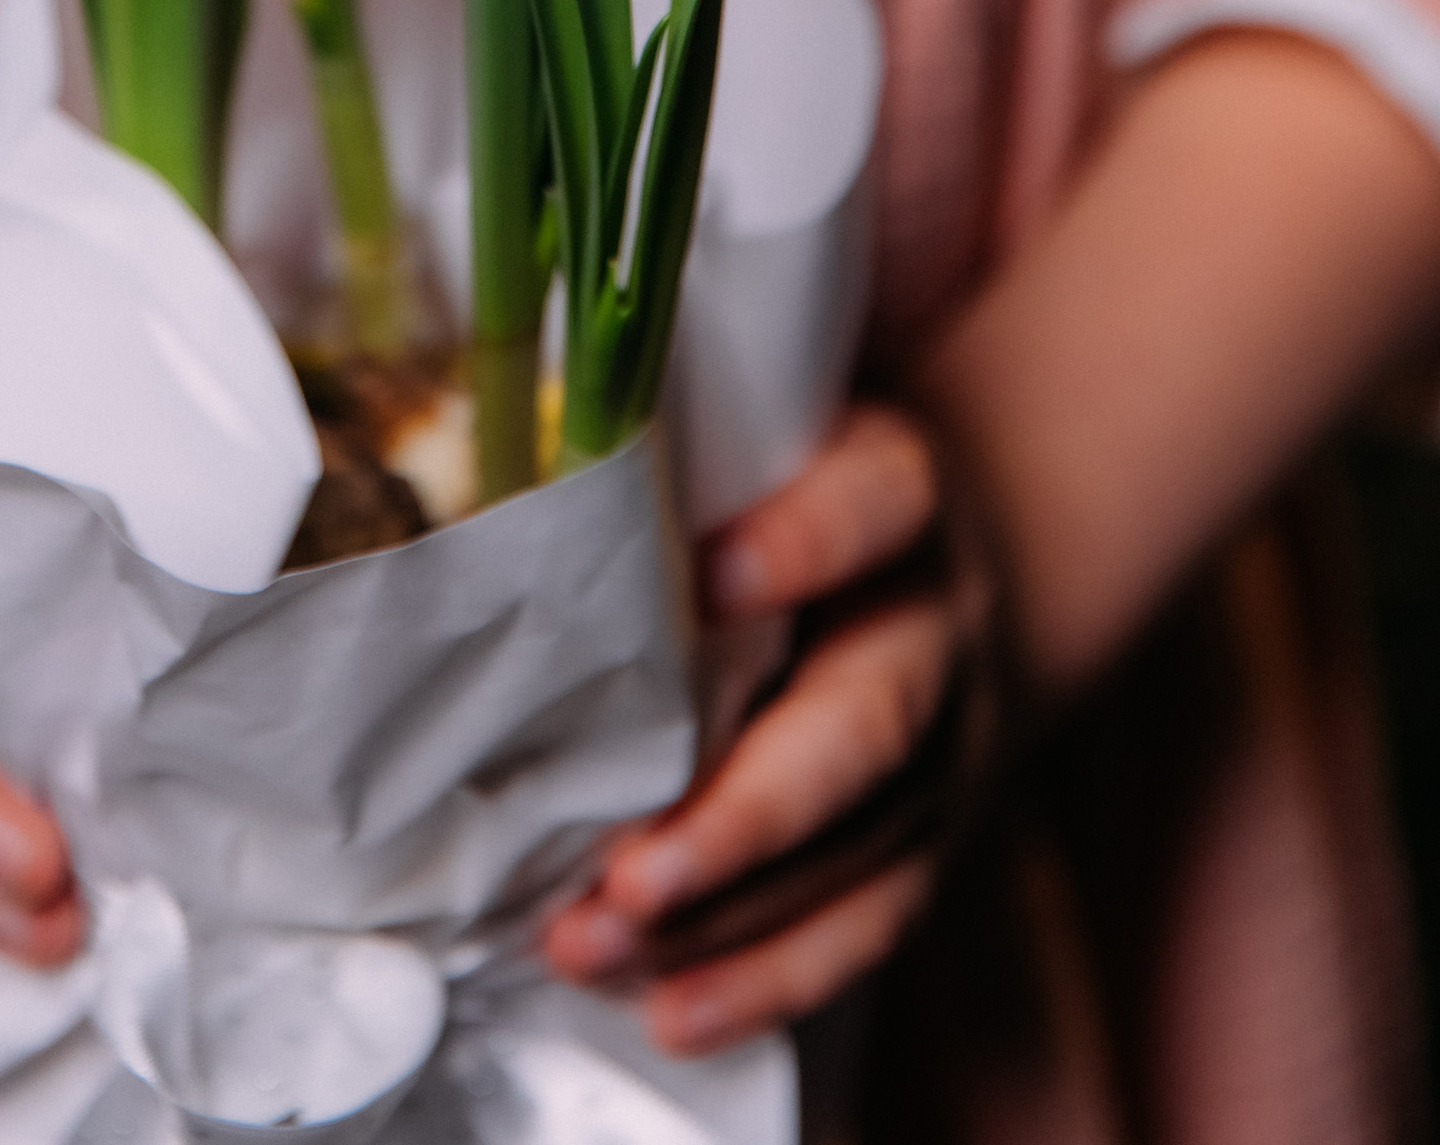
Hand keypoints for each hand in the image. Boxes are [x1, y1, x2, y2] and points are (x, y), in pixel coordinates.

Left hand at [545, 405, 997, 1055]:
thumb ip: (681, 444)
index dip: (802, 542)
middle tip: (632, 873)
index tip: (711, 579)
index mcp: (903, 495)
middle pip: (865, 727)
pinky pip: (863, 928)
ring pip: (856, 851)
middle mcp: (937, 627)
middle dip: (745, 814)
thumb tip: (493, 433)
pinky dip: (766, 979)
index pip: (873, 503)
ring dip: (725, 918)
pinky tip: (669, 1007)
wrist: (946, 570)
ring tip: (592, 945)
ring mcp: (945, 751)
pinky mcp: (925, 843)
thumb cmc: (803, 488)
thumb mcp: (772, 432)